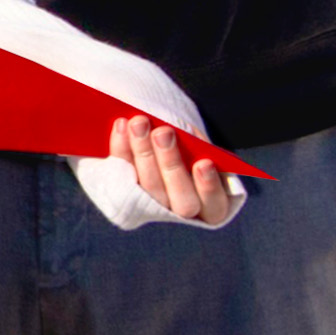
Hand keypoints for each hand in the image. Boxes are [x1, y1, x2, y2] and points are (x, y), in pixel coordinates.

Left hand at [111, 115, 241, 229]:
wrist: (162, 145)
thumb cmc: (191, 147)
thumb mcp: (199, 145)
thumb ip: (195, 146)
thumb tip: (179, 134)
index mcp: (213, 204)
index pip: (215, 206)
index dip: (209, 187)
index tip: (203, 163)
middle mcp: (185, 210)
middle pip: (181, 199)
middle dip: (170, 163)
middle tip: (162, 132)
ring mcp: (156, 206)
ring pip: (150, 188)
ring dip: (142, 152)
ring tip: (138, 124)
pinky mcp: (129, 195)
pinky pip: (122, 177)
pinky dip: (120, 150)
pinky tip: (121, 127)